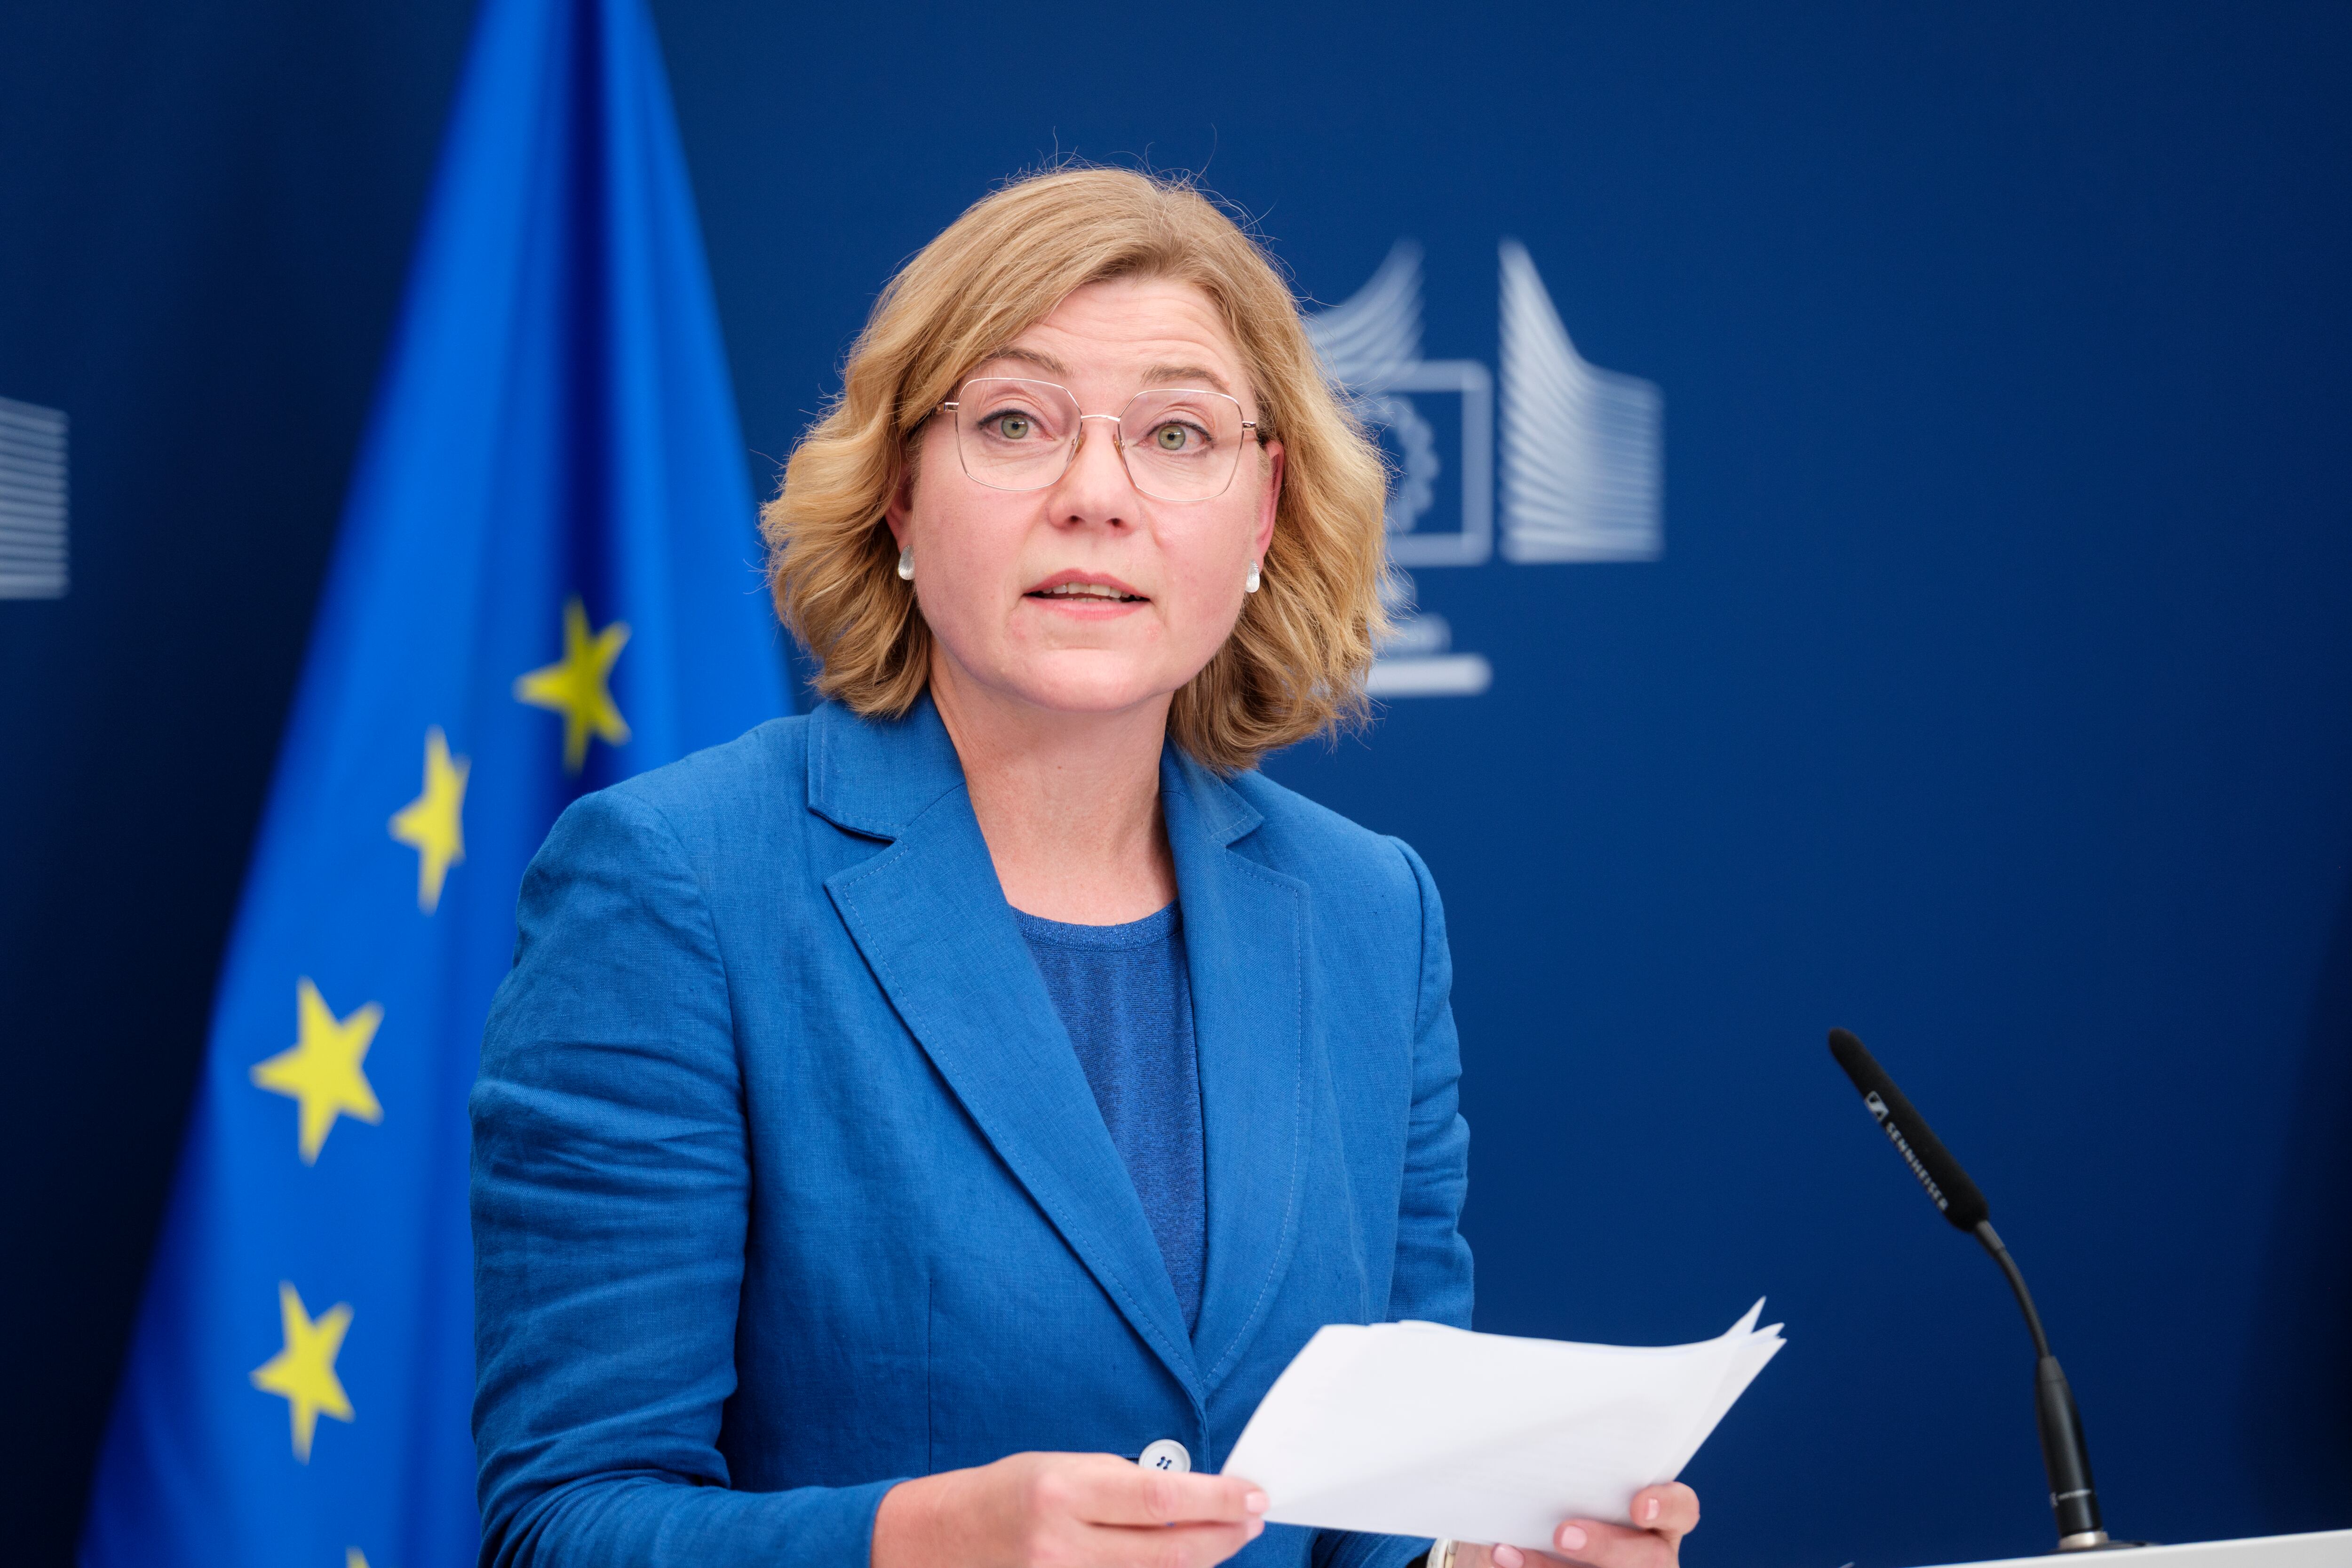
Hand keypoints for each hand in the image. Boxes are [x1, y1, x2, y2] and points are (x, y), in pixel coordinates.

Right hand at [871, 1452, 1269, 1567]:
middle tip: (1254, 1518)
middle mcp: (1062, 1545)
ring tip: (1221, 1537)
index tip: (1253, 1494)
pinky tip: (1177, 1562)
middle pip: (1170, 1550)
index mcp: (1062, 1491)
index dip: (1218, 1499)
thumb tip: (1189, 1498)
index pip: (1161, 1497)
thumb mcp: (1060, 1467)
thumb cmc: (1005, 1494)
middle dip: (1224, 1534)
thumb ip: (1121, 1484)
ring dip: (1199, 1560)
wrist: (937, 1542)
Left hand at [1462, 1482, 1698, 1567]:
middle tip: (1563, 1533)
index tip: (1637, 1504)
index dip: (1666, 1506)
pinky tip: (1501, 1559)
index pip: (1681, 1509)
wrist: (1511, 1545)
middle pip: (1650, 1558)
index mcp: (1651, 1516)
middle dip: (1607, 1546)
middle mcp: (1647, 1554)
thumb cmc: (1538, 1504)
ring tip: (1509, 1555)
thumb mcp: (1549, 1482)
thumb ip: (1554, 1471)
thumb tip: (1524, 1448)